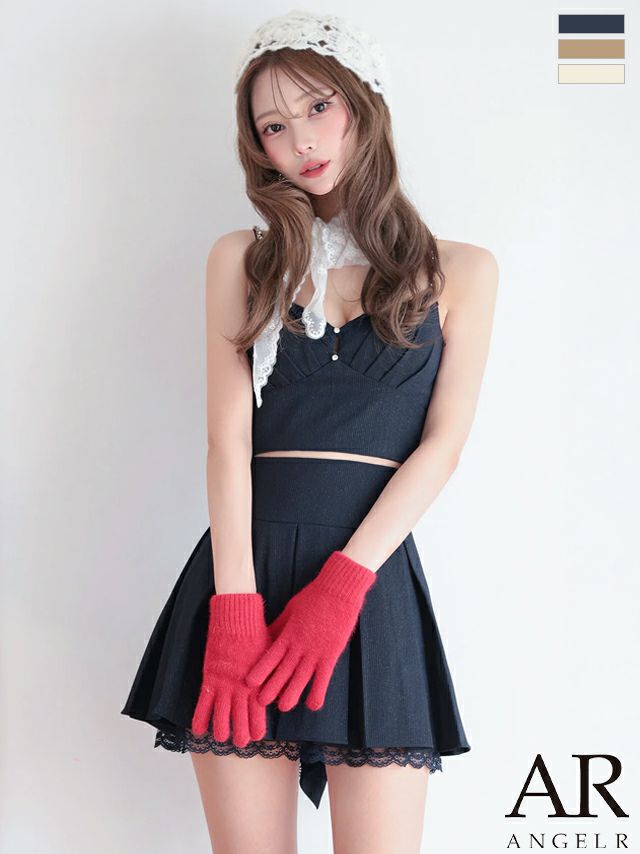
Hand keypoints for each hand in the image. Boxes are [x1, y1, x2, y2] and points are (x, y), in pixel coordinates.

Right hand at [191, 592, 271, 747]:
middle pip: (240, 717)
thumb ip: (274, 672)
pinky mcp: (211, 677)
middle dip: (241, 732)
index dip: (257, 725)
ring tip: (222, 739)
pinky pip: (203, 702)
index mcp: (257, 682)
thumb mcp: (271, 654)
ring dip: (221, 728)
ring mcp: (224, 684)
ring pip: (221, 714)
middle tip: (241, 743)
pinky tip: (197, 731)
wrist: (237, 618)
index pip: (258, 710)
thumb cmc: (257, 634)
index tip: (257, 736)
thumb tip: (285, 683)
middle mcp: (241, 687)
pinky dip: (200, 717)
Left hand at [245, 551, 376, 711]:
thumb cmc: (313, 597)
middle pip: (282, 671)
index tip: (248, 683)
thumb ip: (279, 626)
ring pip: (300, 679)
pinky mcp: (331, 654)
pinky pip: (323, 678)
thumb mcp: (291, 610)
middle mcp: (299, 646)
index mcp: (288, 634)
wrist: (338, 590)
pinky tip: (313, 705)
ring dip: (291, 695)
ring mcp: (315, 651)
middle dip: (271, 688)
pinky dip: (318, 692)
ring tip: (283, 708)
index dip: (259, 671)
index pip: (270, 657)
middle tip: (261, 703)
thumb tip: (264, 636)